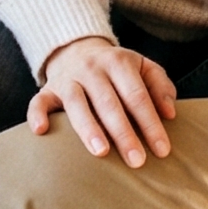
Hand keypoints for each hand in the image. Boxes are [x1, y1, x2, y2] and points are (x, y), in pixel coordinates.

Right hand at [29, 36, 176, 165]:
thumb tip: (170, 113)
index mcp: (119, 62)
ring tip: (101, 152)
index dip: (150, 123)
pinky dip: (37, 115)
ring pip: (77, 104)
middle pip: (109, 103)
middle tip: (137, 161)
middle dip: (124, 133)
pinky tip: (42, 132)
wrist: (78, 48)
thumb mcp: (143, 67)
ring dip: (89, 129)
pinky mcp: (48, 89)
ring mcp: (68, 78)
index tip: (162, 150)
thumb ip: (160, 86)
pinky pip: (39, 101)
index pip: (137, 96)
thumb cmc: (118, 68)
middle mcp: (92, 69)